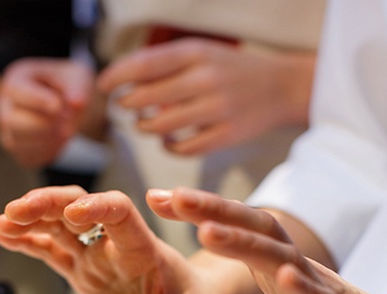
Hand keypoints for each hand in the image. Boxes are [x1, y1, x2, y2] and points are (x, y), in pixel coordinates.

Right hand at [0, 58, 93, 167]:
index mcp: (15, 82)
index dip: (36, 100)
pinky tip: (62, 141)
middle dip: (42, 123)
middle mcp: (5, 107)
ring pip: (15, 143)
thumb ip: (77, 87)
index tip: (58, 105)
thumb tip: (77, 103)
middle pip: (10, 120)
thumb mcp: (75, 77)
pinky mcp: (19, 151)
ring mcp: (8, 131)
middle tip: (67, 119)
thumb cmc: (67, 86)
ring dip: (46, 140)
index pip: (15, 91)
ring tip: (68, 130)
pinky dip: (47, 153)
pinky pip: (27, 158)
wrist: (69, 105)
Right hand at [0, 185, 222, 293]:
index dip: (96, 208)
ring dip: (30, 217)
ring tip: (1, 221)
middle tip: (16, 210)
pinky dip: (25, 239)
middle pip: (79, 207)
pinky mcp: (80, 268)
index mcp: (142, 249)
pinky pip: (49, 248)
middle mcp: (113, 245)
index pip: (120, 213)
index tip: (72, 214)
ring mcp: (93, 254)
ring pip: (58, 224)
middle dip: (48, 204)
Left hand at [98, 38, 313, 155]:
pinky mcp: (227, 135)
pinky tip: (168, 140)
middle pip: (147, 98)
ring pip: (162, 126)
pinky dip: (169, 147)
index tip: (104, 86)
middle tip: (126, 107)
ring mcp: (218, 109)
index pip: (143, 65)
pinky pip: (184, 149)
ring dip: (146, 127)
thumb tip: (122, 82)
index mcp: (196, 53)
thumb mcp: (201, 54)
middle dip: (129, 104)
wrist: (282, 86)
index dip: (117, 77)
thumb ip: (165, 65)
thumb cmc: (230, 69)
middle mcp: (206, 79)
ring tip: (146, 124)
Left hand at [147, 187, 386, 293]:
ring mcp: (317, 291)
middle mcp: (293, 269)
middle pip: (254, 228)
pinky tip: (283, 276)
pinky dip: (302, 287)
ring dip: (244, 243)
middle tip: (173, 196)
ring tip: (208, 230)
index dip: (199, 211)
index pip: (234, 229)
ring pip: (279, 257)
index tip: (158, 198)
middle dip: (213, 209)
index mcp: (274, 269)